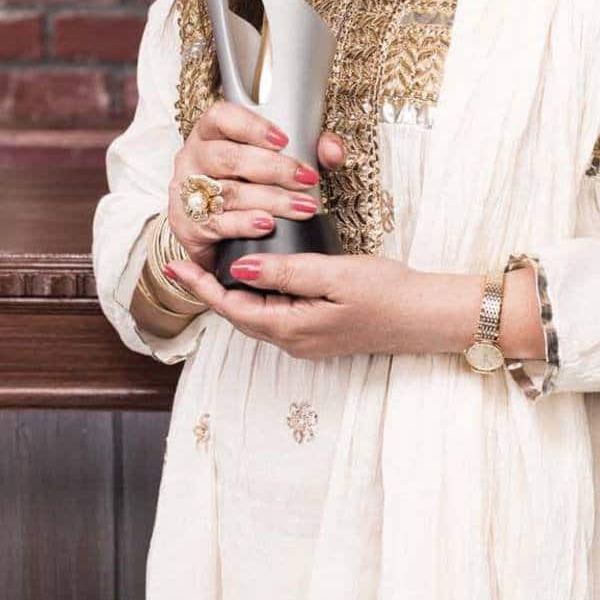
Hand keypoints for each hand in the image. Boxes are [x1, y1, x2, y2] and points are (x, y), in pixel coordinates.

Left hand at [161, 250, 440, 360]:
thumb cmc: (387, 293)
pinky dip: (259, 295)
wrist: (425, 317)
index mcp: (291, 328)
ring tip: (214, 264)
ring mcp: (306, 341)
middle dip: (211, 288)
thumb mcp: (335, 275)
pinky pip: (276, 315)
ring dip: (234, 292)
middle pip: (238, 314)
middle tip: (188, 259)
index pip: (231, 307)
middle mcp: (293, 341)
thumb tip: (240, 268)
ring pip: (256, 315)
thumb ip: (286, 272)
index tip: (174, 264)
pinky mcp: (319, 334)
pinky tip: (259, 275)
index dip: (200, 285)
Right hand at [168, 100, 345, 269]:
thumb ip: (309, 151)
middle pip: (228, 157)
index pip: (221, 117)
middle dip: (273, 168)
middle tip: (305, 179)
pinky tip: (267, 224)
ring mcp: (187, 192)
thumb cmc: (247, 187)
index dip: (252, 126)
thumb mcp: (278, 163)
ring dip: (270, 199)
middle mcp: (193, 158)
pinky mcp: (188, 225)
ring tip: (301, 207)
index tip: (283, 139)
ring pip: (228, 191)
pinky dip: (245, 223)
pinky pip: (218, 222)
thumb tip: (332, 150)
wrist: (216, 233)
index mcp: (210, 133)